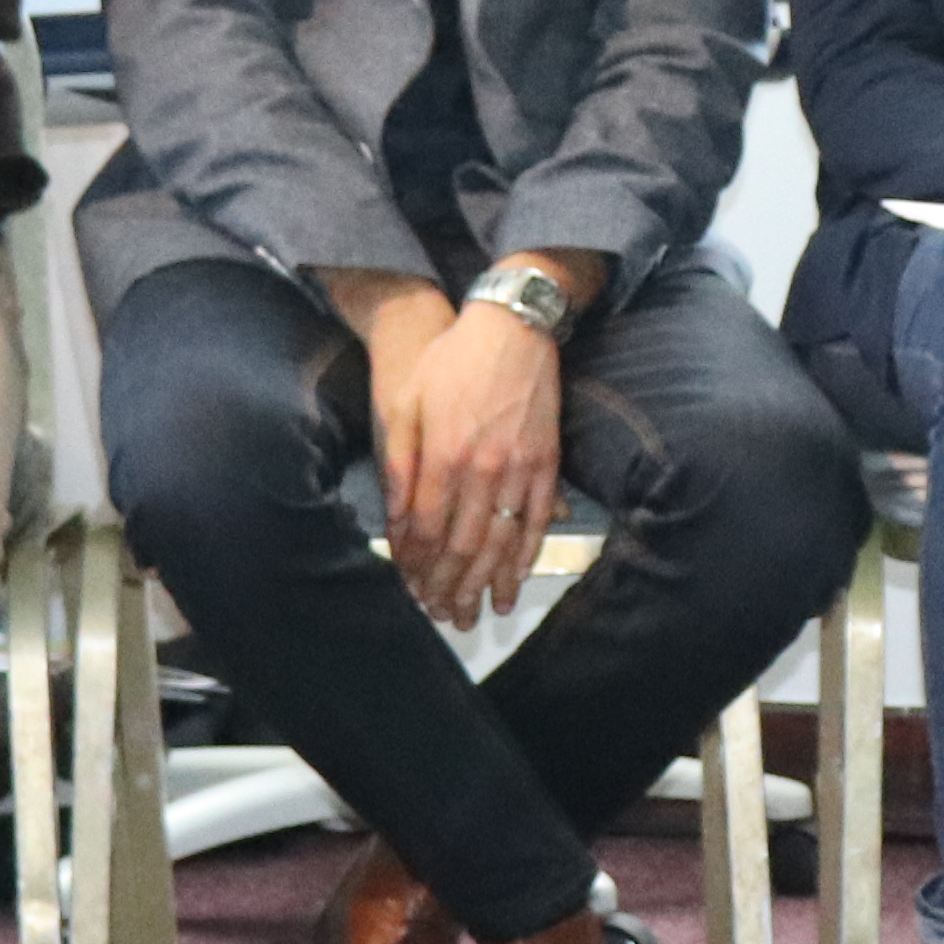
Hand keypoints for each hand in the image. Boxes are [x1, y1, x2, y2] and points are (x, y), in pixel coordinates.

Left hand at [346, 275, 563, 625]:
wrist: (511, 326)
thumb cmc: (449, 361)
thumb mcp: (407, 403)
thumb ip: (400, 464)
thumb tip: (396, 520)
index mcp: (443, 455)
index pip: (427, 529)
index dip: (419, 566)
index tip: (413, 590)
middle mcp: (482, 468)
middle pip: (464, 546)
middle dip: (452, 588)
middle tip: (445, 617)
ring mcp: (519, 467)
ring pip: (502, 541)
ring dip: (489, 584)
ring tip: (479, 615)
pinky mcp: (546, 461)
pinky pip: (535, 520)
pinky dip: (525, 556)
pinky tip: (515, 579)